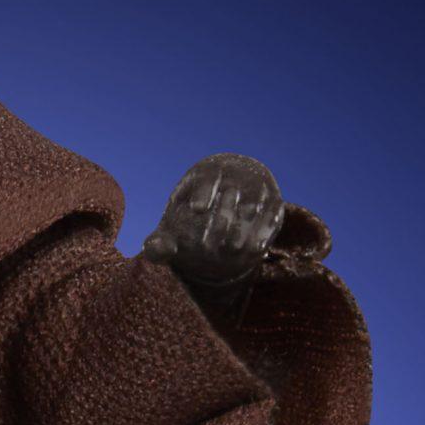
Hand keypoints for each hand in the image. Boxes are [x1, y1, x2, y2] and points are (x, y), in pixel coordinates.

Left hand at [143, 153, 285, 308]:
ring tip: (231, 249)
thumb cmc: (195, 216)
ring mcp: (257, 188)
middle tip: (210, 246)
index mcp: (207, 173)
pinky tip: (256, 250)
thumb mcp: (176, 228)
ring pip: (253, 204)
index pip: (207, 176)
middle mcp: (235, 175)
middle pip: (231, 193)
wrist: (231, 201)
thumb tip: (150, 251)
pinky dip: (266, 231)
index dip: (204, 190)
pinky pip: (273, 214)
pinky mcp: (274, 203)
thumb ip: (161, 242)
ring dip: (243, 227)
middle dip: (222, 218)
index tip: (197, 208)